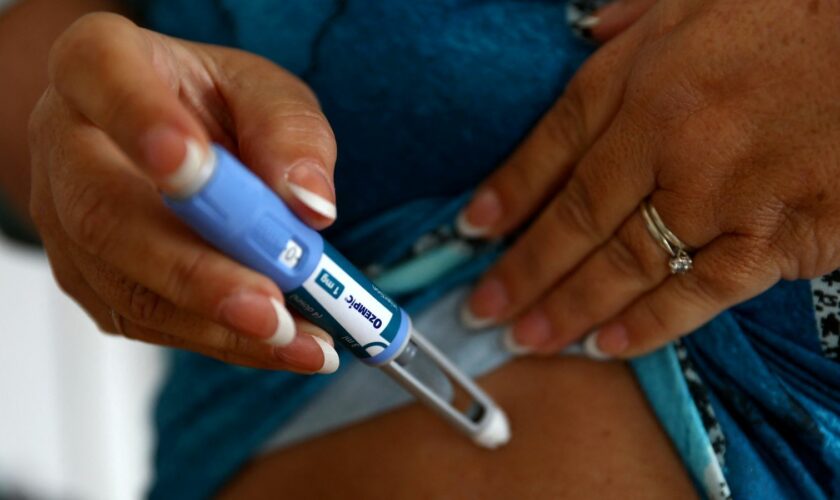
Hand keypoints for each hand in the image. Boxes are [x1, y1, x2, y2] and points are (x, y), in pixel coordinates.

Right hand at [28, 13, 339, 371]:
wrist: (176, 136)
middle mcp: (67, 147)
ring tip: (301, 341)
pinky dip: (222, 340)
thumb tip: (309, 205)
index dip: (142, 124)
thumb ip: (290, 133)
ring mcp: (68, 225)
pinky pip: (148, 323)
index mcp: (99, 67)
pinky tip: (282, 344)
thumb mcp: (267, 94)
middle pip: (105, 214)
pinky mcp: (94, 282)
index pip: (100, 77)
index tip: (196, 169)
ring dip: (219, 324)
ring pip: (126, 287)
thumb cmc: (215, 107)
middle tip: (269, 305)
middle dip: (196, 271)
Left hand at [458, 0, 839, 357]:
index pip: (554, 144)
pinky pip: (700, 292)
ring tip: (526, 341)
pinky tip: (606, 346)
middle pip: (576, 217)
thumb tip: (592, 35)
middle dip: (522, 271)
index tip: (472, 231)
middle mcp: (671, 138)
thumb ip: (637, 21)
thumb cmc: (800, 9)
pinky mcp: (777, 234)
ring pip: (625, 264)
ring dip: (568, 308)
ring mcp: (722, 192)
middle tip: (482, 310)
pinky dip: (650, 325)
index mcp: (646, 76)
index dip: (509, 191)